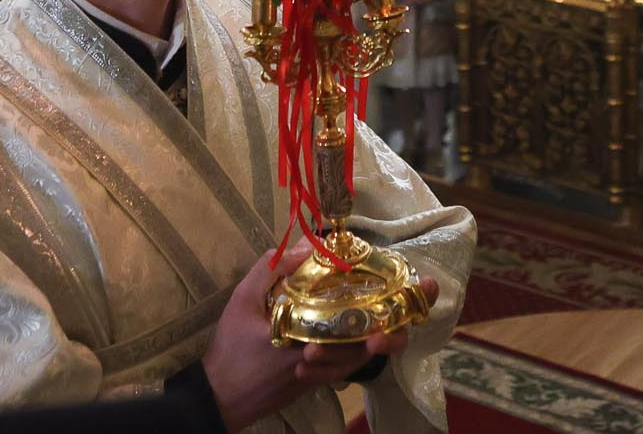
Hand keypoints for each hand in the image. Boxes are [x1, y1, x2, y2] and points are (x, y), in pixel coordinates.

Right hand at [202, 240, 436, 431]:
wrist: (220, 397)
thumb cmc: (231, 349)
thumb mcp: (242, 301)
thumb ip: (271, 270)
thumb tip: (306, 245)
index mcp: (313, 339)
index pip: (366, 327)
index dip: (397, 309)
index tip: (422, 288)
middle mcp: (327, 361)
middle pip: (376, 346)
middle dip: (398, 325)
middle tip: (411, 300)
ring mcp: (324, 374)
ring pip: (366, 357)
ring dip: (382, 335)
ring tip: (394, 310)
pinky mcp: (318, 381)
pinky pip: (349, 364)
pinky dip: (361, 346)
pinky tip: (361, 326)